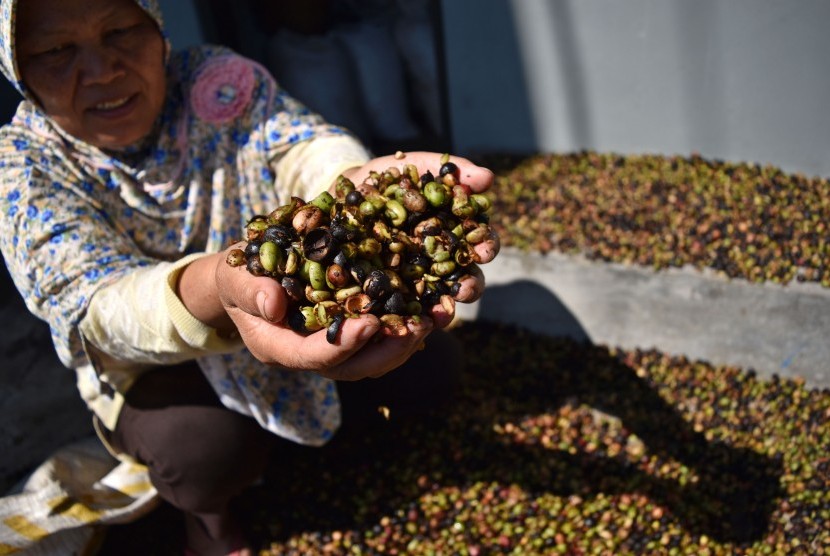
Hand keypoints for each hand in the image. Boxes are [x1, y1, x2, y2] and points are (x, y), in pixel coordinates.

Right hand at [214, 243, 433, 379]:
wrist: (247, 281)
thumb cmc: (239, 278)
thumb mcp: (235, 276)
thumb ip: (250, 289)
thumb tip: (273, 303)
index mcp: (281, 348)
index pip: (315, 357)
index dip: (344, 344)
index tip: (370, 324)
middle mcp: (312, 354)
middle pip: (355, 367)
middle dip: (389, 350)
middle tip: (418, 327)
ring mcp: (333, 347)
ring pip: (375, 358)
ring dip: (407, 341)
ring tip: (435, 318)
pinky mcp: (350, 333)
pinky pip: (382, 339)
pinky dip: (407, 325)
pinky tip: (432, 306)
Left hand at [341, 151, 496, 326]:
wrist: (334, 196)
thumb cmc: (379, 181)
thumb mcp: (409, 166)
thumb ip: (446, 170)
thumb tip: (488, 178)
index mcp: (450, 234)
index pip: (478, 243)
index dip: (485, 247)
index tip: (484, 251)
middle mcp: (436, 264)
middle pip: (464, 280)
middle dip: (470, 286)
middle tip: (466, 288)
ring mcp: (410, 284)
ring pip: (435, 304)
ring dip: (443, 311)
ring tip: (439, 315)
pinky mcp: (383, 299)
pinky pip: (398, 315)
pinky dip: (405, 321)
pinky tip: (404, 325)